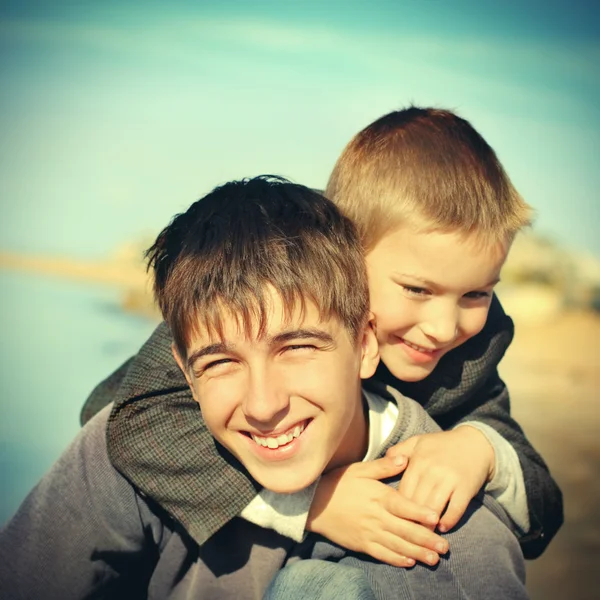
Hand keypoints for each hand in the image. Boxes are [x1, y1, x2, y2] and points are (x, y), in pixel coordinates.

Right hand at [306, 456, 448, 567]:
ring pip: (397, 545)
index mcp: (378, 496)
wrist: (313, 503)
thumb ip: (383, 466)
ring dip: (417, 552)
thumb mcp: (359, 469)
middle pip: (405, 530)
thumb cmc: (338, 483)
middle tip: (444, 547)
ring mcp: (369, 533)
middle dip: (427, 539)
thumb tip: (405, 459)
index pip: (403, 506)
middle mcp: (376, 517)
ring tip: (434, 558)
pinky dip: (397, 559)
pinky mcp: (362, 544)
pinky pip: (382, 554)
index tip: (436, 518)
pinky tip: (410, 562)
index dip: (420, 513)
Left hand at [388, 427, 494, 532]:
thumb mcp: (418, 442)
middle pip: (417, 502)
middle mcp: (432, 470)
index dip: (397, 508)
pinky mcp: (466, 487)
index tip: (393, 520)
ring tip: (422, 536)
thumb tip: (383, 461)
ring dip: (427, 524)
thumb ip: (399, 450)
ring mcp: (450, 479)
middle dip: (410, 520)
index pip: (403, 490)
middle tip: (405, 535)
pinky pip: (456, 509)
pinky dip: (449, 520)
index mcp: (418, 461)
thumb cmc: (442, 445)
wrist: (475, 443)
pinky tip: (443, 527)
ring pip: (434, 508)